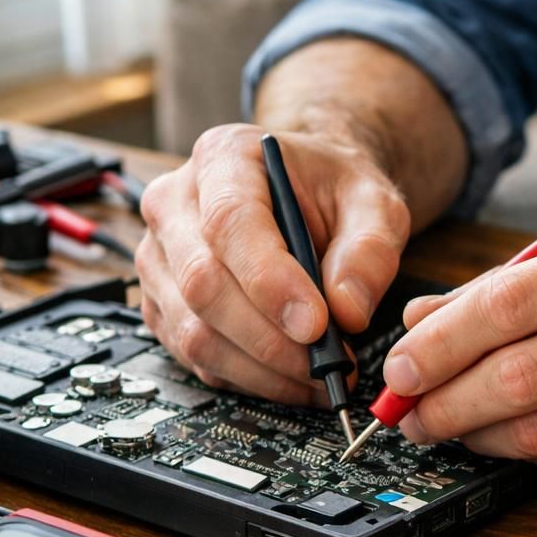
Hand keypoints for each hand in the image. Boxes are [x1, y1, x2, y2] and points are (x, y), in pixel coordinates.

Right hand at [137, 124, 410, 402]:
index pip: (229, 222)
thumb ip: (370, 250)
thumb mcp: (375, 203)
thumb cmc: (335, 192)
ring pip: (193, 330)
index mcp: (224, 158)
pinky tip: (293, 378)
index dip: (270, 280)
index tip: (316, 323)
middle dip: (271, 338)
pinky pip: (193, 356)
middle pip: (204, 283)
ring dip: (262, 368)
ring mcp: (161, 258)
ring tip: (321, 376)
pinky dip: (248, 377)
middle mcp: (175, 204)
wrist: (313, 197)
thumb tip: (348, 311)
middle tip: (330, 362)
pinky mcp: (163, 304)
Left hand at [381, 225, 536, 474]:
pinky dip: (525, 453)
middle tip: (410, 412)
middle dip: (446, 402)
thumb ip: (499, 289)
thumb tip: (417, 324)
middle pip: (520, 378)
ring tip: (448, 426)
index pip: (507, 309)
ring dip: (477, 436)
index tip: (400, 370)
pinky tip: (506, 437)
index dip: (440, 347)